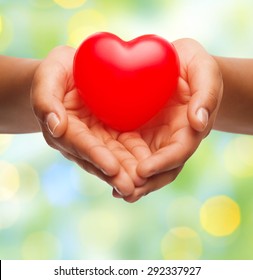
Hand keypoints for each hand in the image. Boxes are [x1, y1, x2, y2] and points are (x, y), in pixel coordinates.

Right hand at [31, 46, 148, 196]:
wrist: (72, 73)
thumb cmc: (58, 72)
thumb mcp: (49, 76)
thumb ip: (46, 100)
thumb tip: (56, 127)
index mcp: (64, 128)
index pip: (80, 144)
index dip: (96, 156)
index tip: (112, 168)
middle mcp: (81, 140)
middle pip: (98, 159)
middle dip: (115, 174)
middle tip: (132, 188)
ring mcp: (97, 139)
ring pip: (113, 159)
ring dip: (127, 173)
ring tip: (143, 185)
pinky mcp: (111, 136)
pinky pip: (124, 149)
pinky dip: (136, 160)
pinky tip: (150, 170)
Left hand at [115, 38, 222, 201]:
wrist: (176, 65)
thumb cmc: (193, 66)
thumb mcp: (203, 71)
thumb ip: (206, 94)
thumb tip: (198, 123)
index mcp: (189, 128)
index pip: (178, 152)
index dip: (162, 163)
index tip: (143, 171)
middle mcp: (171, 140)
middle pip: (161, 169)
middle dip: (145, 183)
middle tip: (124, 192)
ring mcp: (154, 139)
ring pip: (144, 166)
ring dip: (131, 180)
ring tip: (115, 190)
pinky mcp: (138, 134)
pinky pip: (129, 153)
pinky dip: (120, 164)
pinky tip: (106, 171)